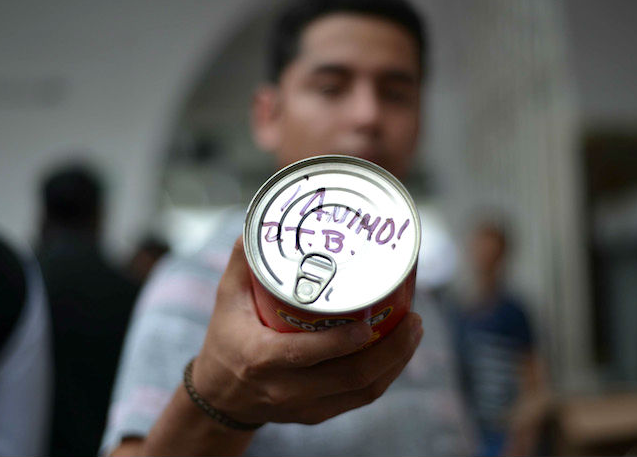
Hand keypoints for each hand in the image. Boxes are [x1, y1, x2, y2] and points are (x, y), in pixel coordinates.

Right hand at [192, 237, 422, 424]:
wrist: (221, 396)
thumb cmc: (226, 341)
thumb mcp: (227, 300)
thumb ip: (243, 262)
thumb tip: (264, 221)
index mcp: (262, 359)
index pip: (307, 354)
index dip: (342, 342)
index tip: (370, 321)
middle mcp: (286, 389)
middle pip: (350, 377)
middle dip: (391, 350)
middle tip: (414, 318)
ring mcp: (305, 406)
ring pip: (363, 391)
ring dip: (397, 362)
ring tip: (415, 330)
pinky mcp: (318, 414)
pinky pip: (360, 399)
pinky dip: (386, 375)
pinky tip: (401, 352)